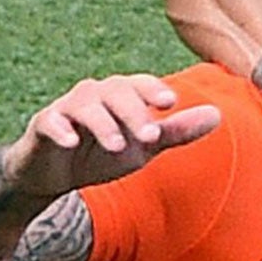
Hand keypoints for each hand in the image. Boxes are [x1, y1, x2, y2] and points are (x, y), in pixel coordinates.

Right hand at [6, 74, 219, 199]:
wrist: (56, 175)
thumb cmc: (103, 153)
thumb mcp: (144, 146)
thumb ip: (177, 131)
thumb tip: (217, 115)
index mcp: (121, 96)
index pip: (139, 85)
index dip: (153, 90)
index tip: (170, 102)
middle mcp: (95, 95)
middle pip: (116, 91)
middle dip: (134, 112)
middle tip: (151, 136)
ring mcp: (67, 108)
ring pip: (85, 104)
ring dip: (103, 123)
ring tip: (117, 146)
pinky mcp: (43, 125)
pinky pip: (50, 122)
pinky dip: (60, 129)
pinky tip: (71, 142)